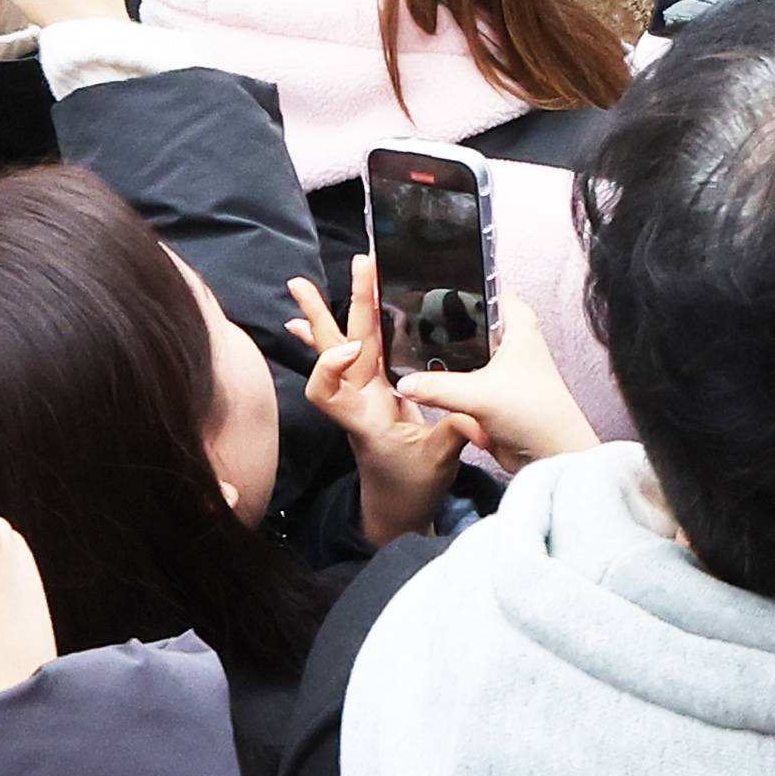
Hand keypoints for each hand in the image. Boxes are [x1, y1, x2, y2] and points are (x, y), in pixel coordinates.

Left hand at [298, 279, 474, 545]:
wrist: (396, 507)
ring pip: (340, 346)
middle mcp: (359, 400)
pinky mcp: (375, 391)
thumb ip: (455, 432)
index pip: (326, 391)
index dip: (330, 364)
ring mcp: (364, 393)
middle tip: (341, 268)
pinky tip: (306, 318)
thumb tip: (475, 412)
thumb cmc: (412, 489)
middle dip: (341, 307)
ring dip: (322, 313)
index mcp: (366, 418)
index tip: (354, 346)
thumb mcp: (439, 462)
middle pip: (338, 350)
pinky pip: (350, 357)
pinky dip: (332, 336)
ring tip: (300, 283)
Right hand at [393, 282, 600, 472]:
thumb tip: (404, 381)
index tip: (419, 280)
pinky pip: (456, 376)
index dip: (453, 279)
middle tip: (402, 320)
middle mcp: (506, 336)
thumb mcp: (480, 395)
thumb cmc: (537, 415)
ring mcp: (496, 362)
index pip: (481, 282)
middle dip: (436, 324)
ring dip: (438, 356)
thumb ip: (437, 386)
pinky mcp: (487, 386)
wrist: (549, 455)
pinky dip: (443, 379)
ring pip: (457, 349)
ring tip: (407, 351)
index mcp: (515, 320)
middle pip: (463, 317)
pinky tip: (421, 378)